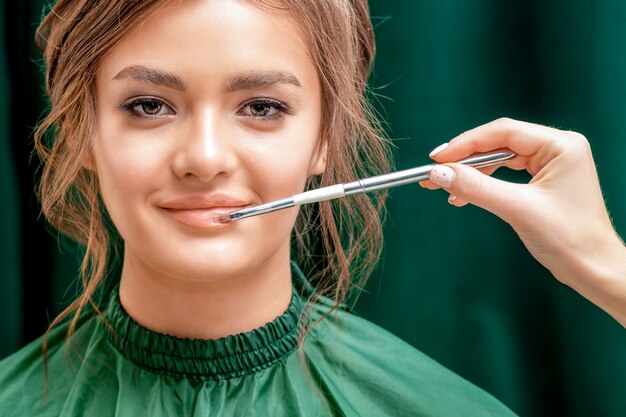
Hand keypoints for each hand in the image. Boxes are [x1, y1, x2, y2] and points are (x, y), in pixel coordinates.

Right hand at [421, 118, 625, 325]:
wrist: (594, 271)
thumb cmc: (569, 239)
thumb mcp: (516, 209)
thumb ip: (476, 187)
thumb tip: (439, 173)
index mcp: (561, 145)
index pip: (502, 132)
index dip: (465, 143)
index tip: (437, 158)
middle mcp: (558, 148)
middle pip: (499, 143)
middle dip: (465, 159)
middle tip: (435, 172)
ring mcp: (551, 164)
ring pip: (499, 159)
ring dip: (471, 173)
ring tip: (445, 187)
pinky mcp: (544, 181)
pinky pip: (505, 174)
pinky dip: (484, 184)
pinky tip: (463, 196)